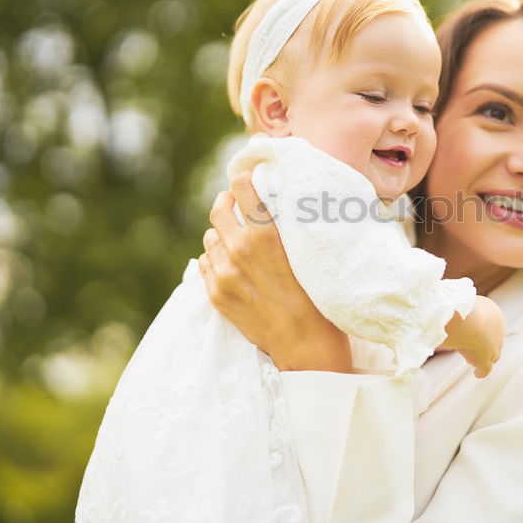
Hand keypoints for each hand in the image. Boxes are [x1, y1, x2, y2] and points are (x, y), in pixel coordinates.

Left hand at [198, 171, 352, 372]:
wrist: (304, 343)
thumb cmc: (317, 297)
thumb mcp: (306, 252)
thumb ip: (285, 226)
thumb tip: (270, 201)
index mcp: (266, 234)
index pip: (242, 187)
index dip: (244, 180)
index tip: (247, 181)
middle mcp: (240, 249)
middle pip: (218, 209)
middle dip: (227, 202)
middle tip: (235, 204)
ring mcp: (224, 273)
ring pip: (210, 237)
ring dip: (221, 235)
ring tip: (236, 242)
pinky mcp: (216, 294)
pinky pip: (205, 263)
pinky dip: (215, 259)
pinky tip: (231, 266)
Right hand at [438, 296, 503, 377]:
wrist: (468, 323)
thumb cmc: (460, 309)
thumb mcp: (460, 303)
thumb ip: (456, 307)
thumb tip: (442, 306)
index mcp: (493, 312)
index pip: (490, 323)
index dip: (482, 329)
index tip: (472, 332)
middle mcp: (498, 330)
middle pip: (493, 339)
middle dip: (484, 343)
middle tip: (474, 347)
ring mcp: (495, 347)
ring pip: (492, 354)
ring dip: (482, 356)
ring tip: (469, 359)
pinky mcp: (487, 361)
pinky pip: (486, 369)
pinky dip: (481, 371)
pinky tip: (477, 373)